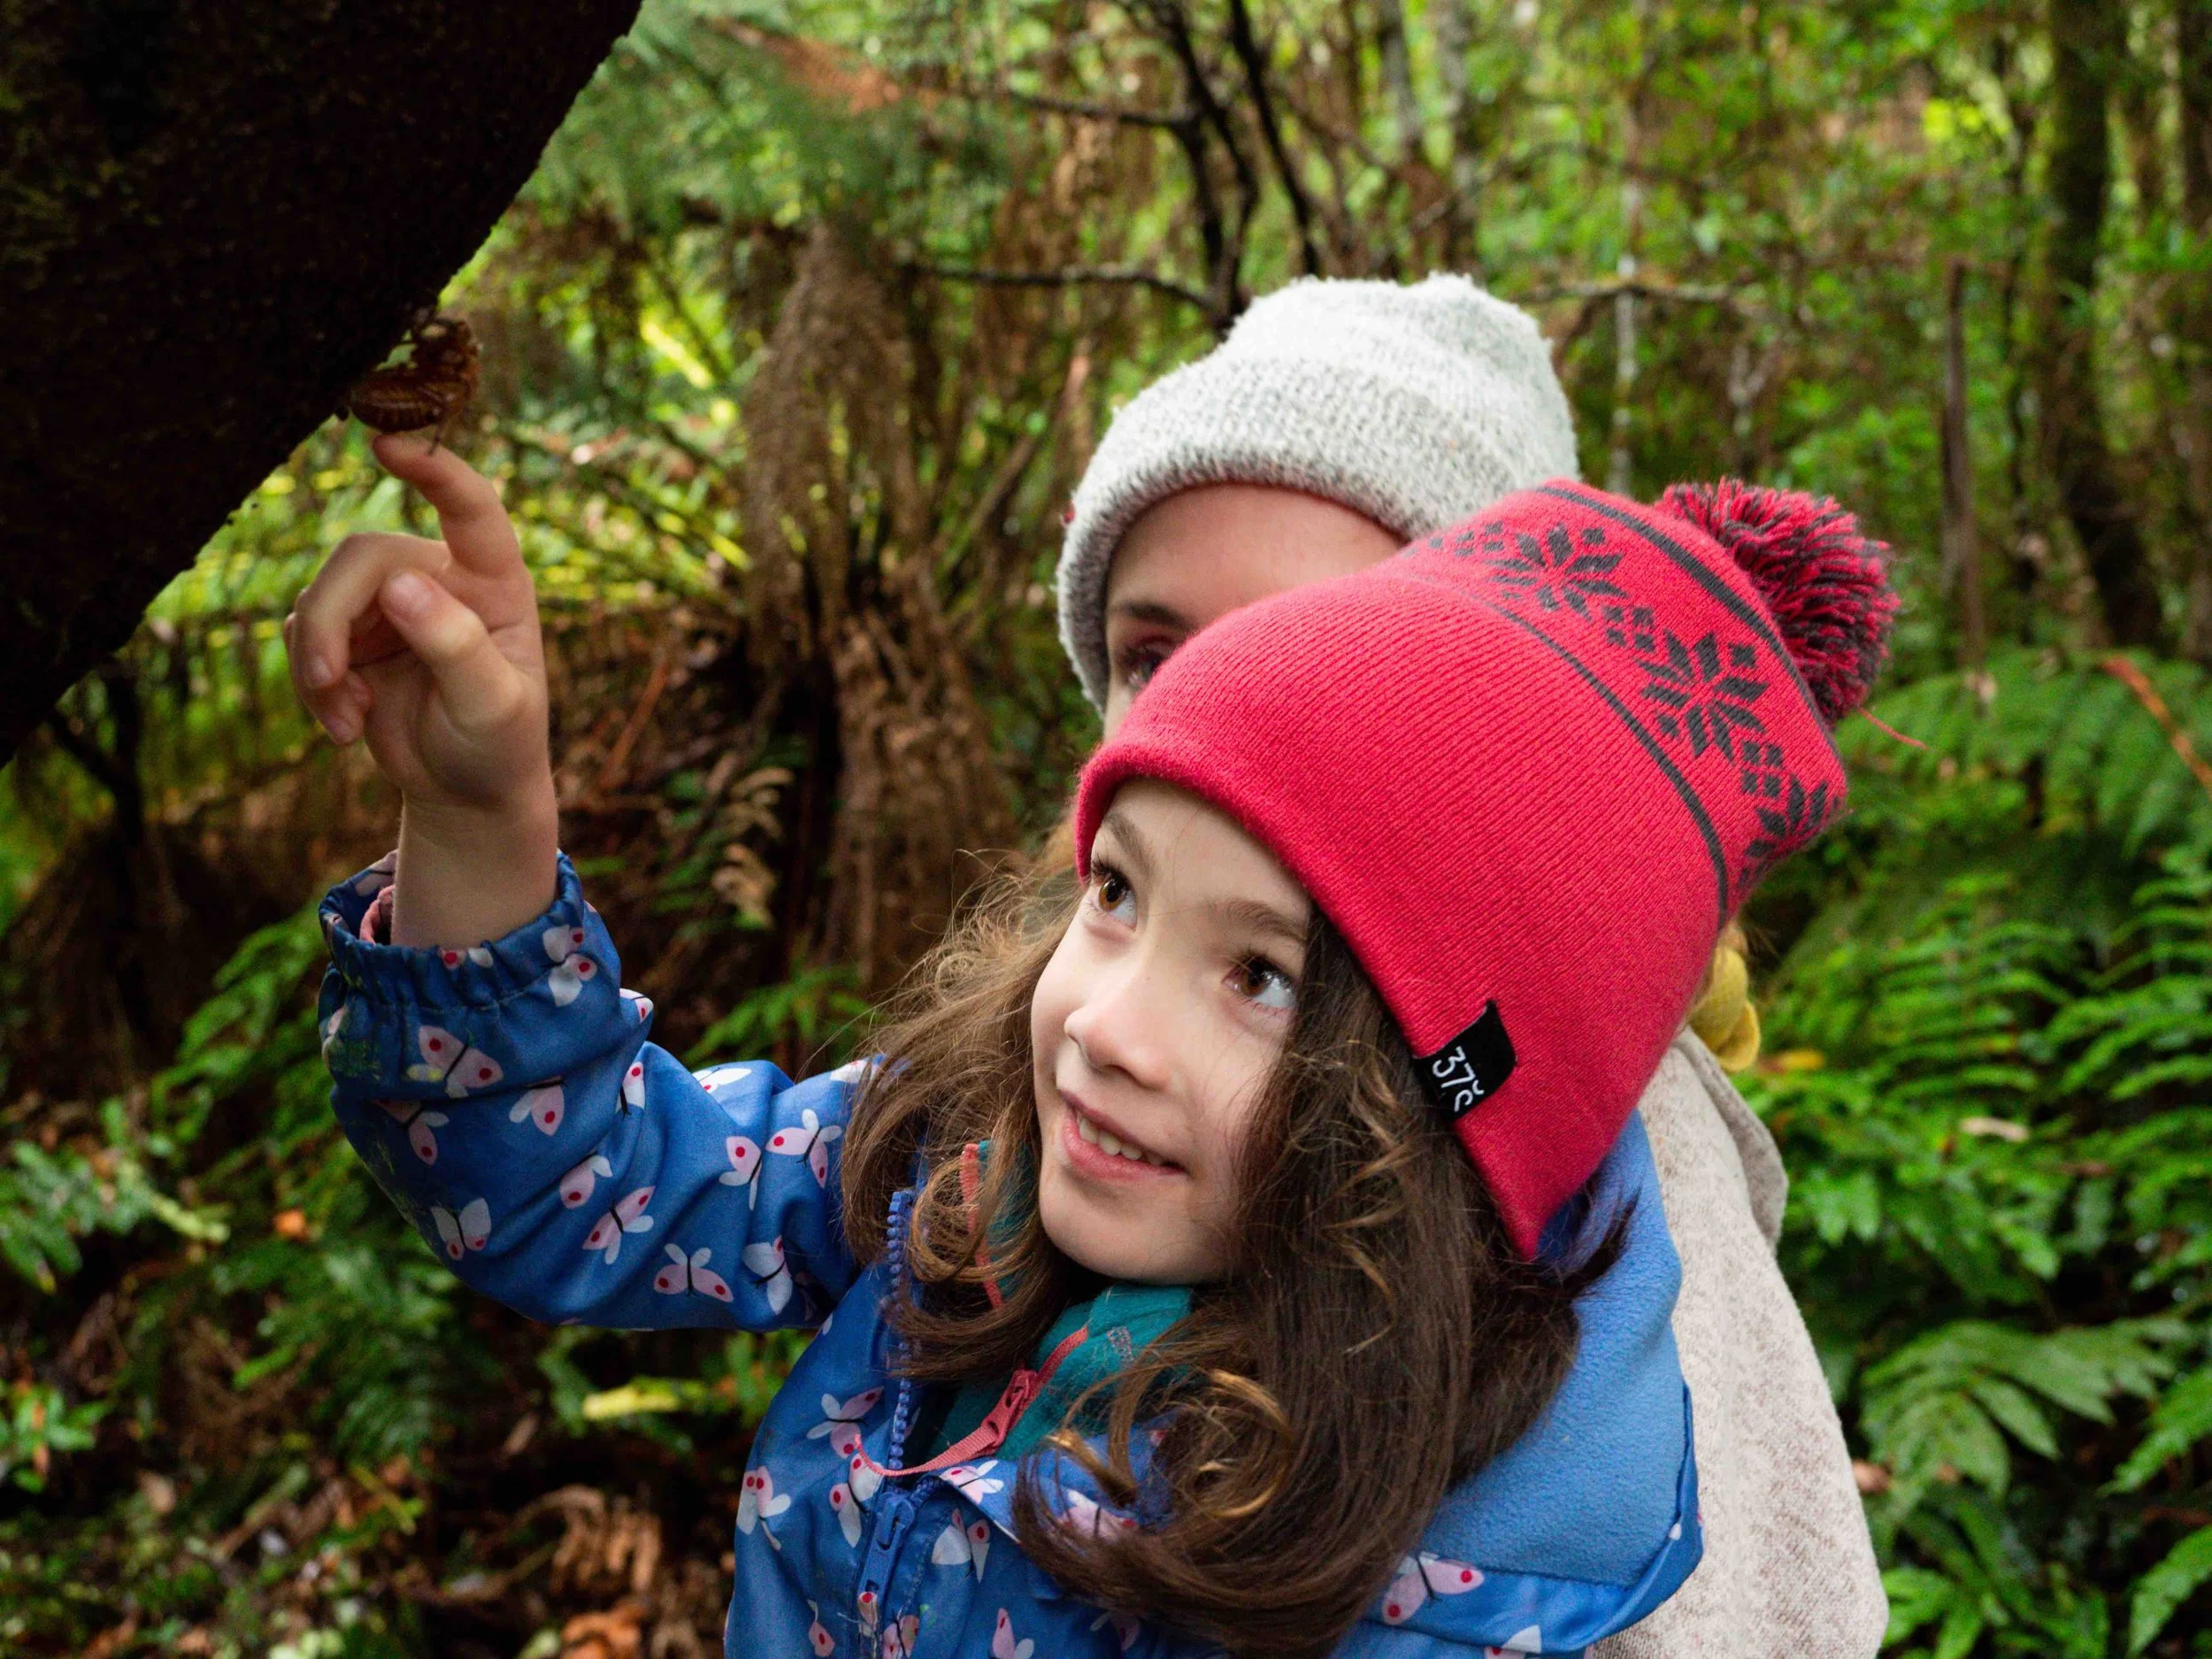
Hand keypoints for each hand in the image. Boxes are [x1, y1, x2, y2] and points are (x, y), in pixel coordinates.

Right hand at [285, 434, 551, 821]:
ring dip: (317, 663)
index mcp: (495, 582)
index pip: (470, 508)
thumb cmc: (499, 743)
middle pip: (362, 560)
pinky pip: (304, 633)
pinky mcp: (351, 633)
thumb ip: (456, 645)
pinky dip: (311, 684)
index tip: (387, 444)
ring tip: (348, 725)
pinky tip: (345, 728)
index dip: (433, 468)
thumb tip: (401, 585)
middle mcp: (441, 577)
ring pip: (322, 596)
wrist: (467, 791)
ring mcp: (392, 602)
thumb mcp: (493, 706)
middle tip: (328, 686)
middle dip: (332, 620)